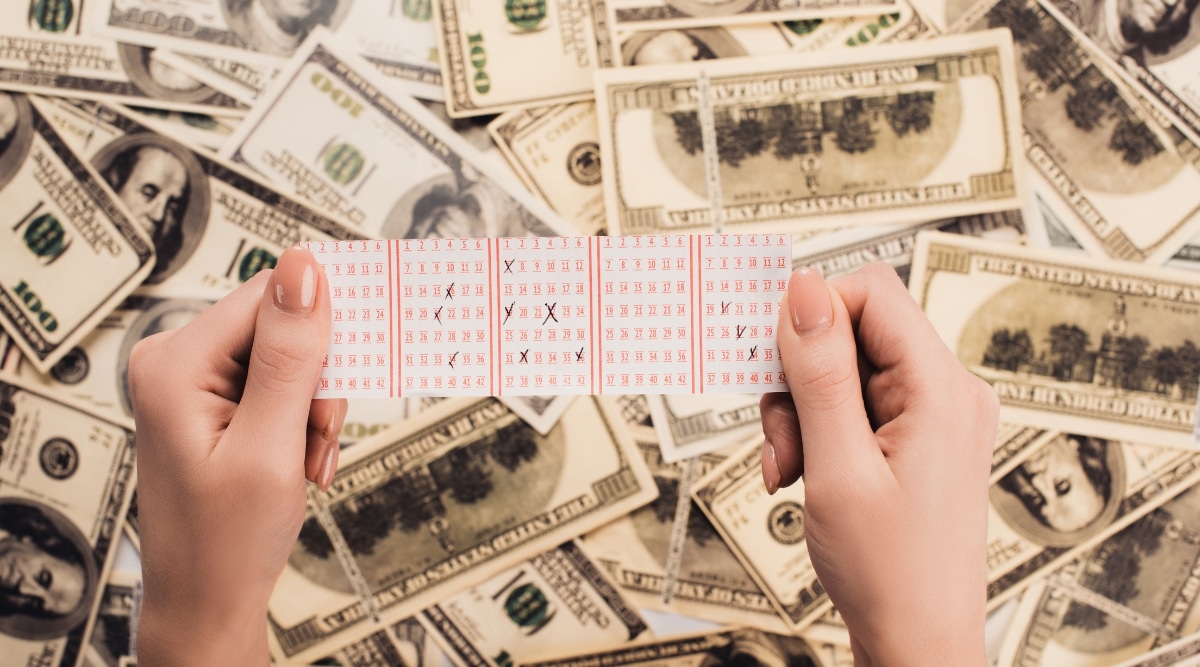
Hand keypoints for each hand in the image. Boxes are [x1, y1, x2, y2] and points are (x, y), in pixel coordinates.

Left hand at [128, 247, 346, 665]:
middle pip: (281, 327)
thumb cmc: (224, 544)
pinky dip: (300, 421)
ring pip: (288, 358)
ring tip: (305, 460)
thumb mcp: (270, 447)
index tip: (343, 381)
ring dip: (313, 409)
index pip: (270, 298)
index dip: (319, 337)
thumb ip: (289, 355)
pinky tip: (297, 460)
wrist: (206, 603)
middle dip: (317, 384)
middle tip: (316, 439)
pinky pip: (276, 383)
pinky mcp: (209, 400)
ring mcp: (191, 381)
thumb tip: (303, 267)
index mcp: (174, 363)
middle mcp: (174, 361)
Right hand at [759, 263, 996, 666]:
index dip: (814, 313)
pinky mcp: (915, 438)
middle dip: (800, 378)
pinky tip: (804, 474)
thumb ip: (818, 374)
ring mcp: (932, 416)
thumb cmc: (890, 572)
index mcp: (942, 390)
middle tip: (782, 436)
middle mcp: (946, 392)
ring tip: (792, 468)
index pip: (872, 294)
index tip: (773, 357)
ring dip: (801, 413)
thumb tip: (803, 288)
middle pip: (852, 334)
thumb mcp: (837, 467)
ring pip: (843, 372)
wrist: (917, 641)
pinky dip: (817, 433)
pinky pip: (853, 407)